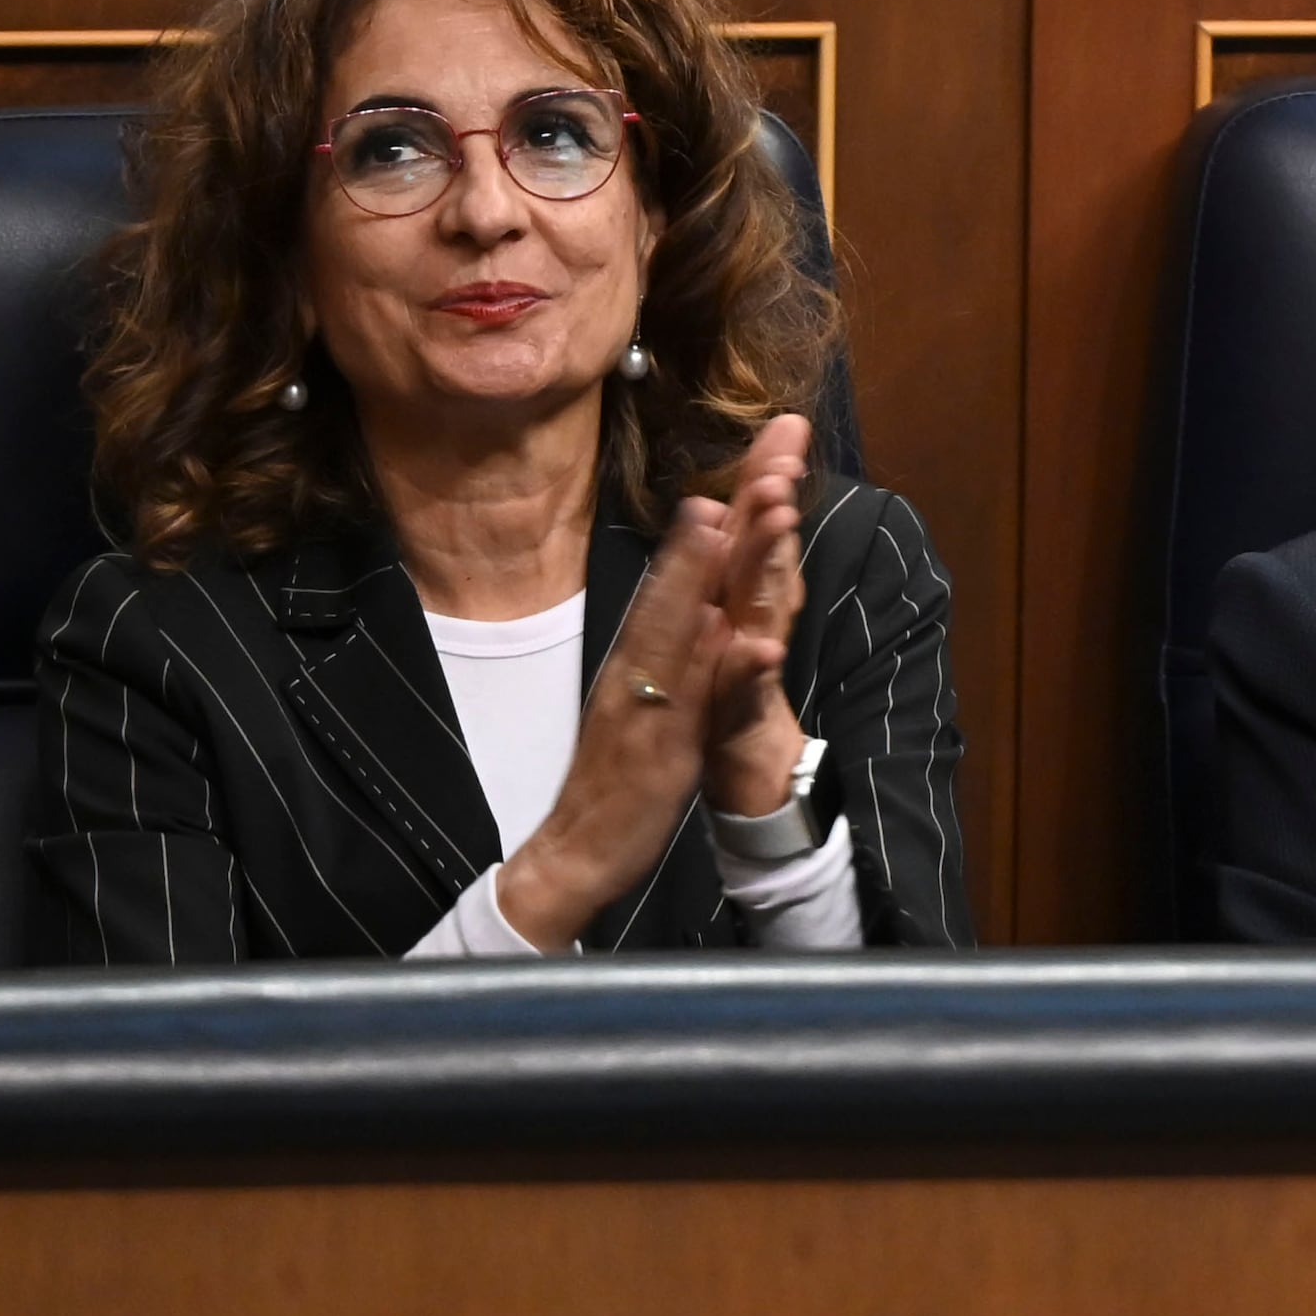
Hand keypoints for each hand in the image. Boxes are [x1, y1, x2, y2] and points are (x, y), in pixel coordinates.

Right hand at [492, 415, 811, 947]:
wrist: (578, 849)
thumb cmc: (617, 769)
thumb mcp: (646, 696)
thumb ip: (667, 646)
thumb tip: (699, 597)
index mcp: (641, 653)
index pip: (678, 580)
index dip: (707, 527)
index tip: (737, 469)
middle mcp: (640, 667)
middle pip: (678, 587)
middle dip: (708, 528)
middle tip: (737, 467)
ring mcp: (648, 704)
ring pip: (677, 631)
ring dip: (699, 575)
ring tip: (721, 521)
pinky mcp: (663, 750)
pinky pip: (694, 704)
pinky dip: (717, 669)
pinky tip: (738, 637)